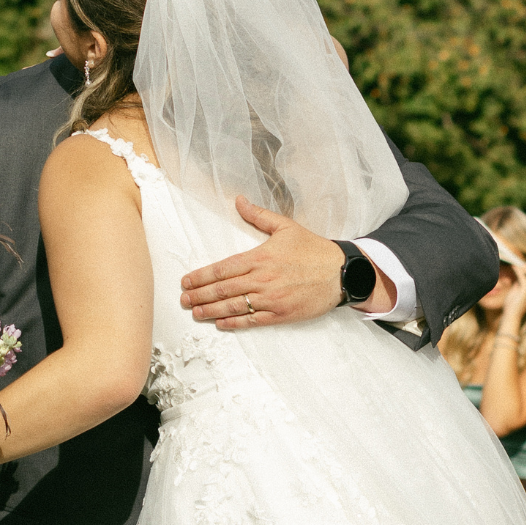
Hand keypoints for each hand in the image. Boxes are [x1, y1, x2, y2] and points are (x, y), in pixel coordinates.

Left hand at [180, 198, 386, 326]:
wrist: (341, 273)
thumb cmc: (314, 250)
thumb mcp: (286, 227)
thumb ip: (259, 216)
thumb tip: (239, 201)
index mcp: (260, 257)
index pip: (223, 268)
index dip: (201, 276)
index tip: (186, 281)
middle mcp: (262, 280)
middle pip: (223, 289)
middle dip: (200, 295)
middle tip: (184, 300)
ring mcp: (270, 299)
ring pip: (233, 307)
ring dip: (211, 310)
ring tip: (195, 312)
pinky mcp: (280, 314)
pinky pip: (252, 321)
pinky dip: (234, 323)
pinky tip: (220, 323)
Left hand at [497, 258, 525, 324]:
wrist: (511, 316)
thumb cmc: (513, 304)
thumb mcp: (518, 290)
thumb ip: (521, 282)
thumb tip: (519, 272)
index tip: (525, 263)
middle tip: (522, 263)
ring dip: (525, 267)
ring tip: (516, 265)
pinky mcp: (525, 291)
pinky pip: (523, 276)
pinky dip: (518, 270)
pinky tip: (513, 267)